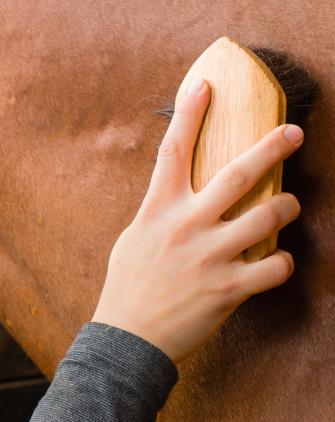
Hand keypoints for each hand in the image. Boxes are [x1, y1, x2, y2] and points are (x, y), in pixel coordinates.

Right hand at [92, 77, 301, 363]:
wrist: (128, 337)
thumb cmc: (129, 284)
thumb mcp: (135, 237)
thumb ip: (163, 212)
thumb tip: (186, 194)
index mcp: (158, 210)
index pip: (174, 150)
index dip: (190, 113)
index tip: (206, 84)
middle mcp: (186, 226)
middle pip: (238, 173)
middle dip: (272, 146)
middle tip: (293, 132)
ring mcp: (209, 257)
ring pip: (268, 216)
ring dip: (287, 206)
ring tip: (289, 204)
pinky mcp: (228, 289)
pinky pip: (276, 267)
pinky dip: (285, 263)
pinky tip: (279, 263)